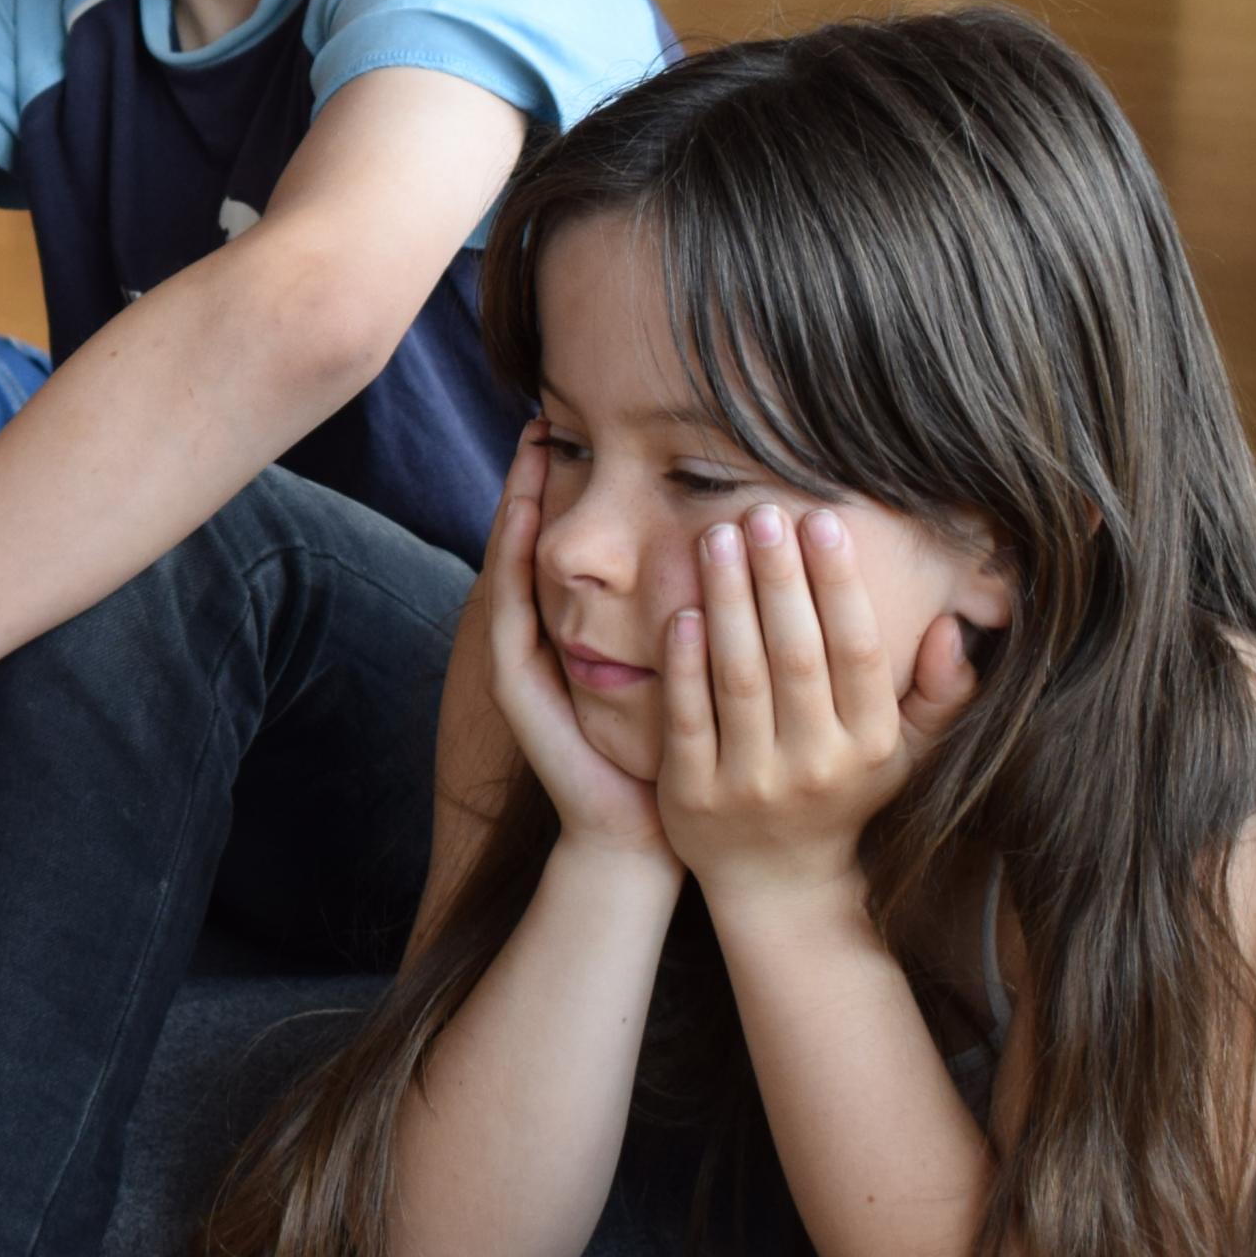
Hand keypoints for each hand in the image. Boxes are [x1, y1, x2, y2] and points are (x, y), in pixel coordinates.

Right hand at [468, 429, 670, 863]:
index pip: (566, 550)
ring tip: (524, 455)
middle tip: (539, 422)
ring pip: (509, 569)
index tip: (584, 433)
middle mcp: (543, 642)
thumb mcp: (695, 670)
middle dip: (530, 484)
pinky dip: (514, 567)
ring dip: (513, 510)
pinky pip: (509, 616)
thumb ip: (705, 616)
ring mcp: (522, 664)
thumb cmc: (680, 755)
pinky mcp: (517, 689)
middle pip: (528, 547)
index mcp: (579, 634)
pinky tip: (524, 522)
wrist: (640, 834)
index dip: (571, 494)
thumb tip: (746, 544)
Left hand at [655, 504, 981, 908]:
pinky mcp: (693, 796)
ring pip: (740, 677)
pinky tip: (682, 610)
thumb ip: (942, 695)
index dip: (840, 585)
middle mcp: (815, 765)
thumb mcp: (906, 755)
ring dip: (729, 602)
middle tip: (763, 510)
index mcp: (869, 747)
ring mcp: (752, 783)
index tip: (824, 521)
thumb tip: (950, 627)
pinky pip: (689, 717)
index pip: (858, 652)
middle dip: (779, 577)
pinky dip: (685, 664)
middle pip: (796, 655)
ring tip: (718, 537)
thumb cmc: (844, 796)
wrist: (776, 884)